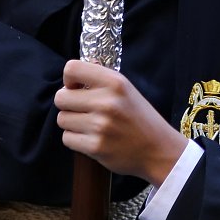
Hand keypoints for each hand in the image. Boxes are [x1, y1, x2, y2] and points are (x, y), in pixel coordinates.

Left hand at [55, 60, 187, 185]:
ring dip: (71, 123)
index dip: (69, 80)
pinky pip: (67, 138)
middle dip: (68, 104)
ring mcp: (100, 126)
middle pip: (60, 97)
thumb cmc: (139, 117)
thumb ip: (100, 79)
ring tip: (89, 125)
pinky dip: (75, 139)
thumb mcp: (126, 89)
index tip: (76, 88)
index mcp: (115, 82)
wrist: (158, 149)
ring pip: (62, 119)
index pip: (71, 69)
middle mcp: (107, 102)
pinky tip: (91, 138)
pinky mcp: (96, 147)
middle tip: (81, 110)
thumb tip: (72, 74)